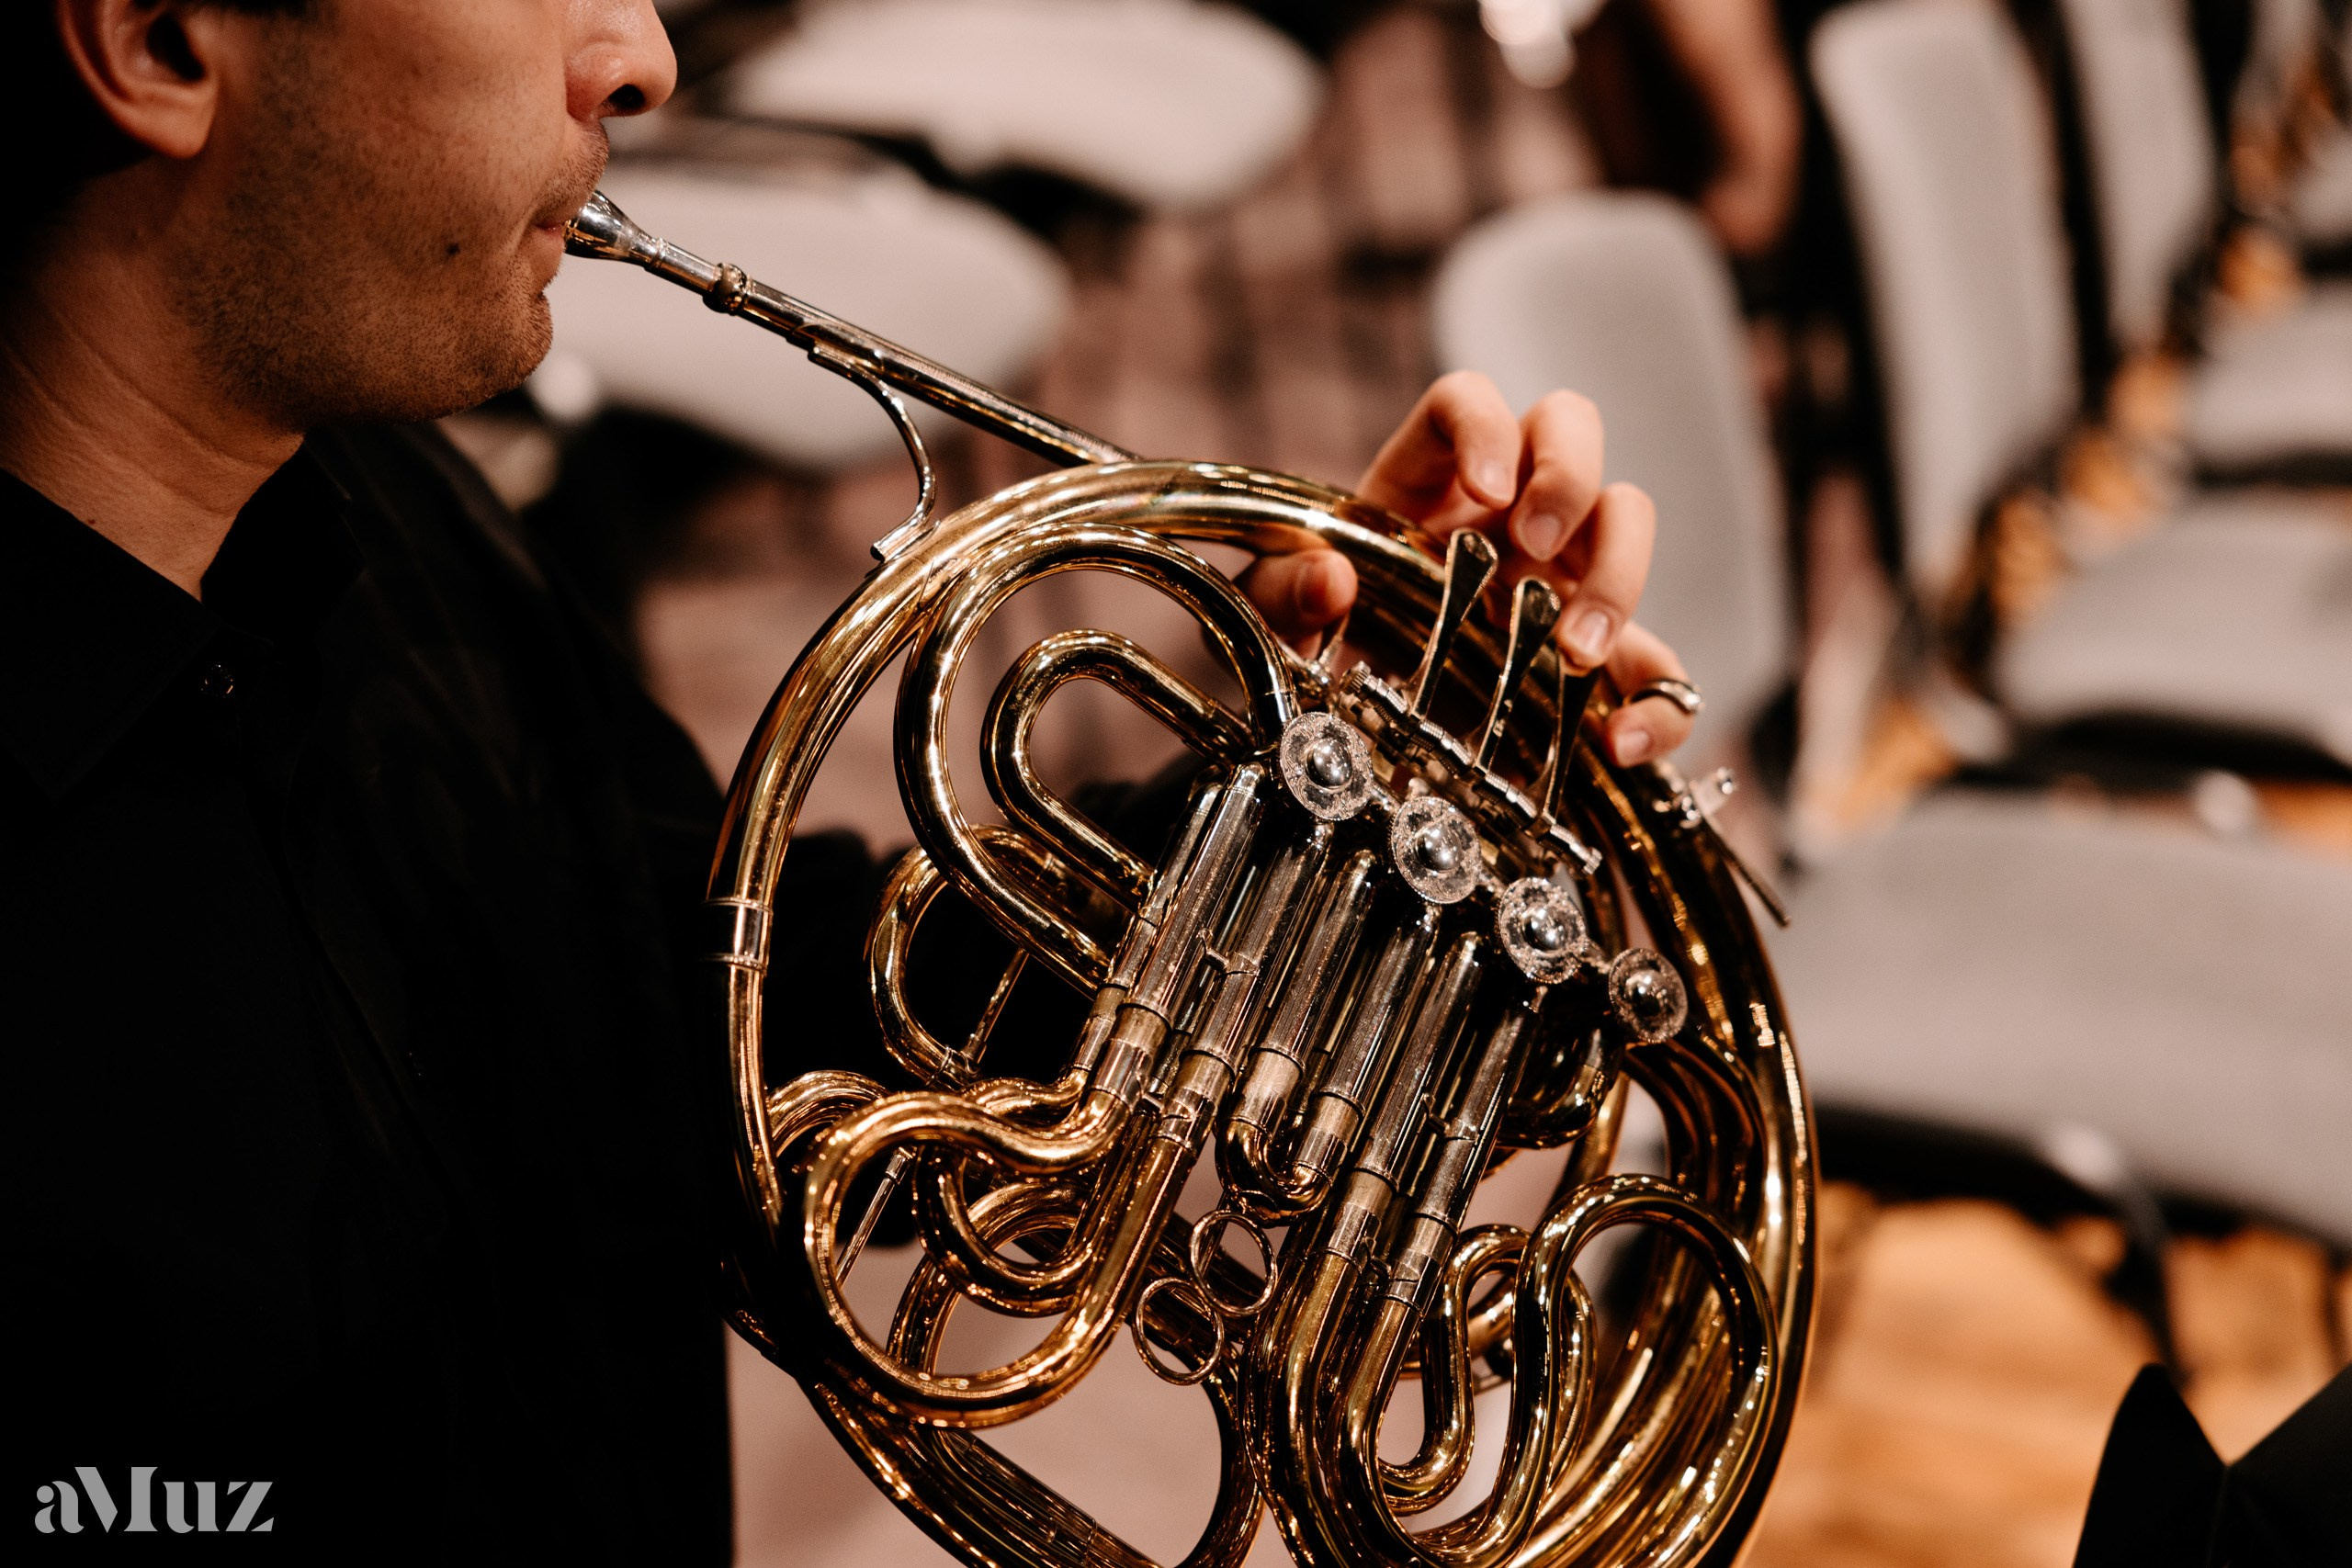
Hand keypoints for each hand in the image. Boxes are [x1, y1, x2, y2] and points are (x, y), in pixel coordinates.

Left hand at [1240, 371, 1697, 766]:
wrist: (1350, 724)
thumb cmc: (1321, 641)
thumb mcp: (1281, 617)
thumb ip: (1285, 593)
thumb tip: (1327, 578)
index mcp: (1427, 478)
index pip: (1467, 401)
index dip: (1486, 426)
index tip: (1485, 490)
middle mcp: (1505, 506)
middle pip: (1570, 428)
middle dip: (1568, 476)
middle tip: (1537, 542)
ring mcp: (1560, 571)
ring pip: (1627, 518)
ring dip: (1618, 573)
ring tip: (1574, 649)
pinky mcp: (1594, 652)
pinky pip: (1655, 664)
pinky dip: (1659, 700)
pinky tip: (1624, 740)